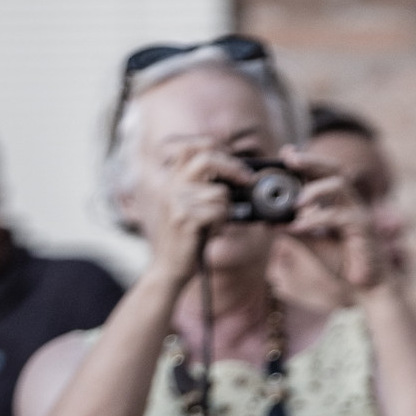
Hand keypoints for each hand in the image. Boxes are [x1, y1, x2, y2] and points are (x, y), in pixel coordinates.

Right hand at [145, 140, 248, 284]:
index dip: (214, 147)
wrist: (168, 269)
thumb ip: (204, 189)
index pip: (190, 146)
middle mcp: (171, 186)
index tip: (232, 158)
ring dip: (227, 208)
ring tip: (217, 222)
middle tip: (247, 179)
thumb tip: (236, 175)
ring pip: (220, 192)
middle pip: (207, 158)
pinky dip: (223, 221)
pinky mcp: (185, 218)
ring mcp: (176, 201)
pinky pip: (219, 211)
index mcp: (171, 180)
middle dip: (233, 167)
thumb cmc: (186, 240)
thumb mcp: (190, 208)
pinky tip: (213, 231)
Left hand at [278, 148, 395, 294]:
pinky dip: (316, 219)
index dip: (307, 161)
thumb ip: (294, 232)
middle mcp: (351, 203)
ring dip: (314, 190)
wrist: (366, 290)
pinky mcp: (364, 229)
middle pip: (334, 169)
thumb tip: (269, 222)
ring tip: (295, 204)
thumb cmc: (343, 267)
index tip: (286, 153)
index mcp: (340, 203)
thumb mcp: (313, 246)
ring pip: (339, 185)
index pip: (324, 174)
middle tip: (289, 159)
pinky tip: (299, 227)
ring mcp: (359, 213)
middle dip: (311, 160)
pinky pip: (338, 216)